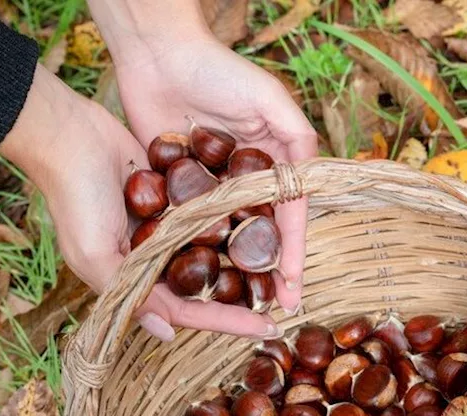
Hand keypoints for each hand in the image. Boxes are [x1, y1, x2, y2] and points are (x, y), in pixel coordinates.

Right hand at [0, 67, 281, 340]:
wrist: (68, 134)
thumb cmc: (74, 198)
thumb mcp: (96, 255)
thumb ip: (131, 295)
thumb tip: (167, 335)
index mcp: (135, 278)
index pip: (189, 310)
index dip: (228, 322)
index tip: (268, 329)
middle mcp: (154, 255)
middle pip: (207, 285)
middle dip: (242, 296)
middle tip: (284, 303)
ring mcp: (167, 223)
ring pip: (214, 248)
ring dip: (244, 256)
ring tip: (284, 265)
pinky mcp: (176, 191)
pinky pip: (212, 211)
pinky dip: (235, 217)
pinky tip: (270, 220)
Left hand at [94, 14, 317, 313]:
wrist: (156, 55)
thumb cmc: (217, 70)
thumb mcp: (269, 99)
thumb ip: (297, 137)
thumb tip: (310, 183)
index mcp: (274, 160)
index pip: (288, 215)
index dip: (293, 251)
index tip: (294, 285)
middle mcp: (246, 178)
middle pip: (262, 234)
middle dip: (270, 273)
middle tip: (274, 309)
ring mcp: (211, 185)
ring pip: (228, 237)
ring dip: (236, 272)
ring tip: (241, 307)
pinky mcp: (177, 186)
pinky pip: (190, 225)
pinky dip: (197, 251)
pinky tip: (200, 281)